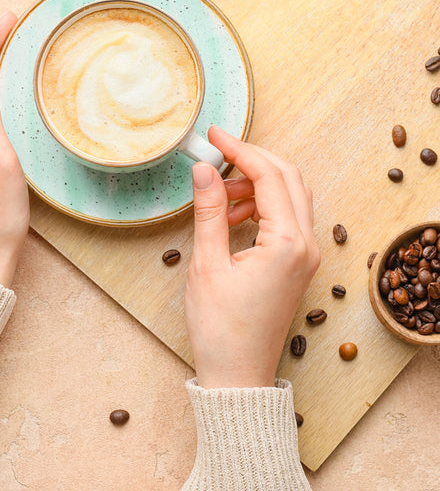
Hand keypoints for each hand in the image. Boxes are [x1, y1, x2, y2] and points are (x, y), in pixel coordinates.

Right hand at [185, 125, 319, 387]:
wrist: (237, 373)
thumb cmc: (220, 327)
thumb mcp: (208, 263)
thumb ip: (209, 210)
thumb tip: (203, 169)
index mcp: (287, 242)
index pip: (268, 176)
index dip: (240, 150)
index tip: (215, 135)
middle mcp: (305, 244)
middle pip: (287, 178)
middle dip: (252, 160)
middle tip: (217, 153)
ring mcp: (305, 255)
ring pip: (289, 196)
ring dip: (256, 184)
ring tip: (220, 192)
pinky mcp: (297, 263)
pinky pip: (285, 219)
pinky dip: (261, 206)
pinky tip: (233, 216)